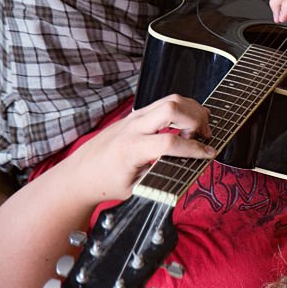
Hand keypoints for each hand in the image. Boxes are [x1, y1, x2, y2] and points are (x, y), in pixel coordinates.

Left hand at [66, 94, 213, 202]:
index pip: (170, 142)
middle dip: (196, 119)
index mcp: (130, 149)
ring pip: (170, 100)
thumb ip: (161, 175)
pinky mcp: (136, 115)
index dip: (194, 149)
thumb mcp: (135, 188)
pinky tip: (188, 124)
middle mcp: (132, 128)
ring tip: (200, 129)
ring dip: (191, 110)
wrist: (77, 175)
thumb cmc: (103, 183)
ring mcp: (134, 117)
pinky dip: (182, 109)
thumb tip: (188, 168)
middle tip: (205, 136)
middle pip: (172, 108)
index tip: (208, 154)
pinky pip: (163, 103)